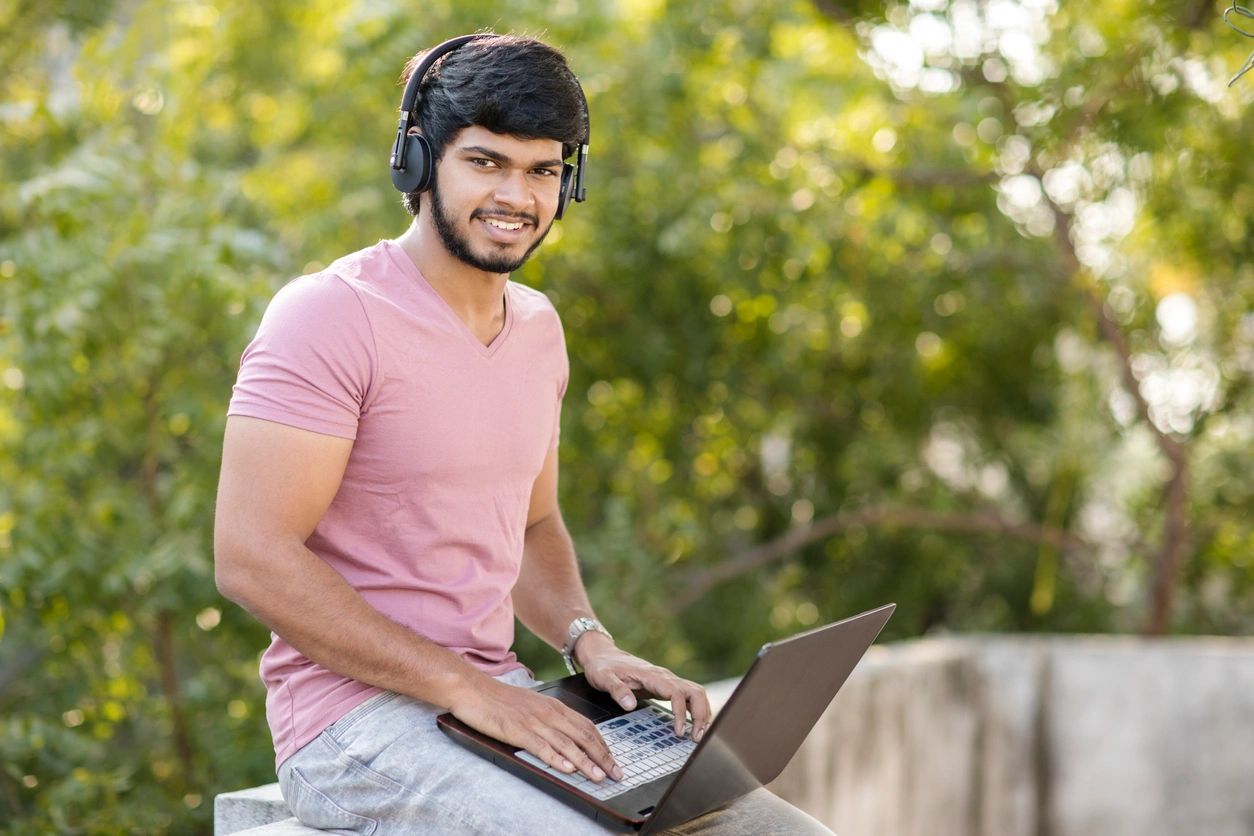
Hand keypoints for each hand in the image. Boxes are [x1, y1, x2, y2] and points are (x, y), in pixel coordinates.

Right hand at [446, 675, 623, 782]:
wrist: (473, 689)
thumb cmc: (499, 699)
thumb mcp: (531, 706)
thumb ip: (549, 719)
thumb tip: (566, 738)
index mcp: (554, 706)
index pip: (587, 727)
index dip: (603, 745)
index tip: (613, 761)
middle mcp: (549, 713)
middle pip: (583, 736)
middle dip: (603, 757)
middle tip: (616, 774)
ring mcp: (534, 722)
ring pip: (567, 744)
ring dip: (586, 763)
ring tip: (598, 777)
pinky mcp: (518, 731)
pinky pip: (542, 746)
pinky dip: (557, 758)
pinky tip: (568, 769)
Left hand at [576, 633, 711, 741]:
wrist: (602, 654)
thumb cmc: (603, 666)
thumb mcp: (603, 678)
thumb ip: (616, 690)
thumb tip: (630, 705)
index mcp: (652, 675)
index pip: (676, 692)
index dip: (681, 713)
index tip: (678, 732)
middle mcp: (664, 676)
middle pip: (695, 691)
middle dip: (701, 714)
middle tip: (697, 737)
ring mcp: (667, 680)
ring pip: (695, 693)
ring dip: (702, 713)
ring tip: (698, 734)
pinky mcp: (666, 686)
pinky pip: (688, 696)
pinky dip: (695, 710)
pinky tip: (694, 724)